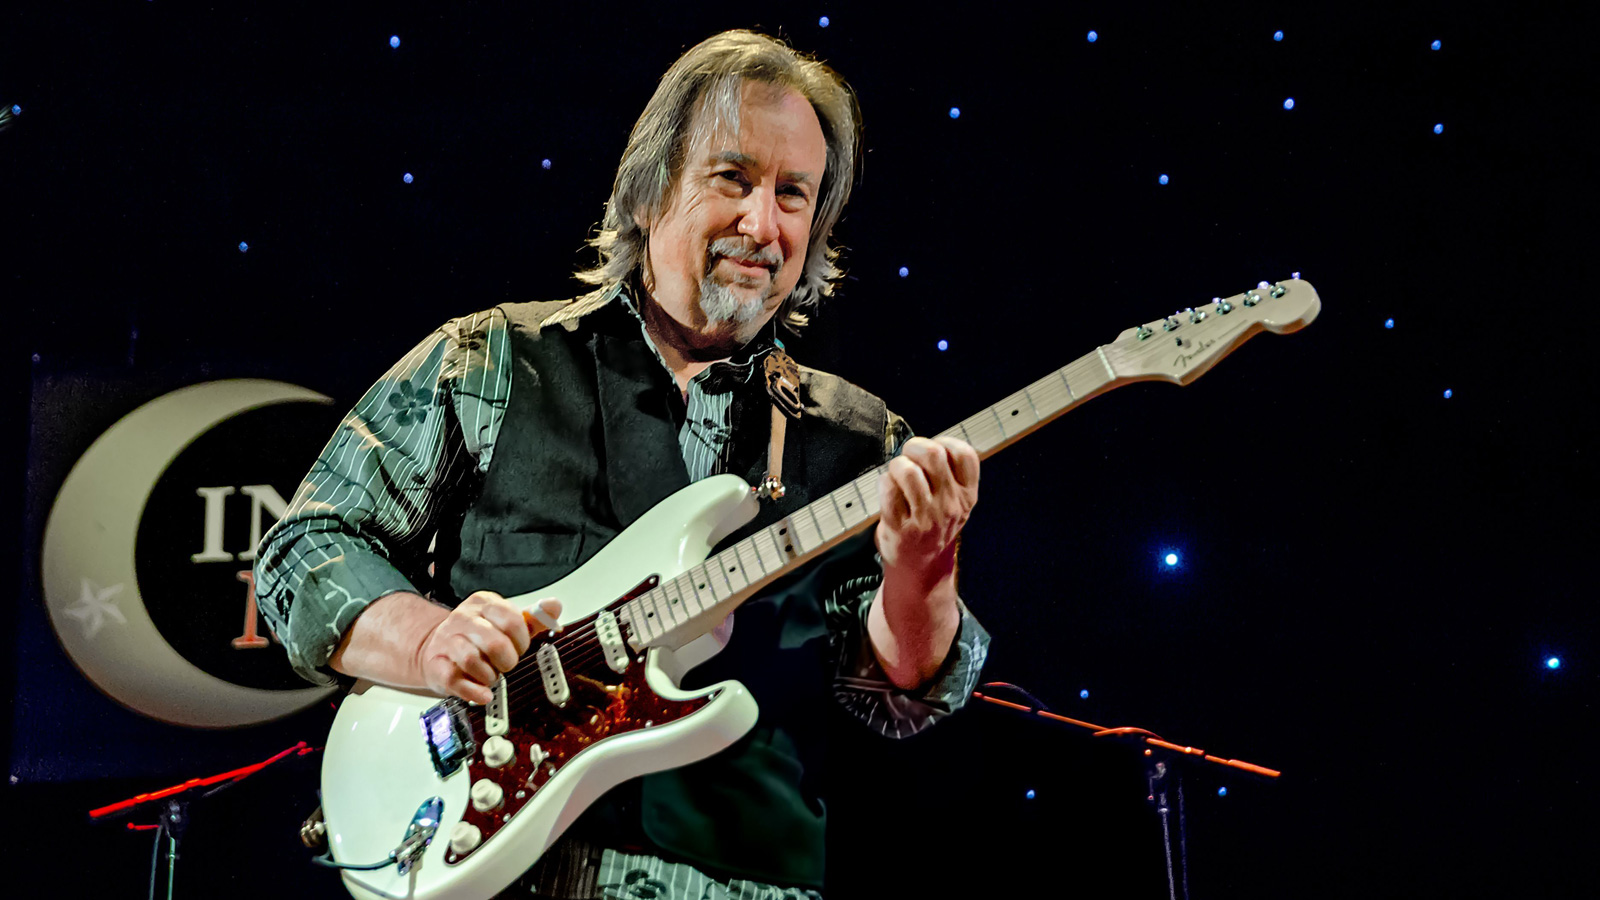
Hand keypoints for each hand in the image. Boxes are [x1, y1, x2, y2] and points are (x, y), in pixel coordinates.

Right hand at [418, 592, 561, 703]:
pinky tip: (483, 693)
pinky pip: (454, 679)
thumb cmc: (477, 636)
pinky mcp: (435, 664)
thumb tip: (553, 606)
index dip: (522, 640)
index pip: (512, 620)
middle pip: (494, 643)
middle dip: (507, 661)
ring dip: (489, 675)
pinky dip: (474, 691)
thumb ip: (533, 618)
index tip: (520, 648)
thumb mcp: (506, 623)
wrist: (438, 647)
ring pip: (472, 659)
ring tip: (491, 675)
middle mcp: (463, 618)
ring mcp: (447, 640)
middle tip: (507, 665)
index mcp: (484, 603)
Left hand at [875, 436, 979, 583]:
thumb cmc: (933, 526)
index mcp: (967, 496)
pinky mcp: (900, 526)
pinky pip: (887, 489)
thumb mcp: (955, 503)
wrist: (920, 566)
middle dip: (914, 447)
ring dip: (896, 466)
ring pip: (907, 470)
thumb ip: (949, 475)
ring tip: (896, 476)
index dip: (945, 442)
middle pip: (933, 454)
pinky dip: (884, 483)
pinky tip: (888, 490)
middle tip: (908, 457)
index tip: (935, 450)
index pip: (964, 454)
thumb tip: (924, 443)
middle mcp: (950, 506)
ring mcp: (925, 518)